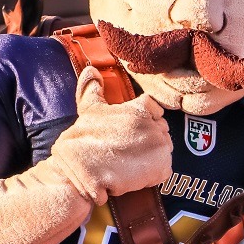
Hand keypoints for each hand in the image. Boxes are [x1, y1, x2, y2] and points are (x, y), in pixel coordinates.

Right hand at [48, 68, 172, 203]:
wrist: (80, 170)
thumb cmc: (82, 139)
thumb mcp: (89, 109)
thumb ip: (93, 88)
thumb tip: (90, 70)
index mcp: (141, 108)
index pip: (154, 109)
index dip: (145, 118)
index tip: (131, 128)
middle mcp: (155, 126)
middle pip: (161, 130)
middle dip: (148, 138)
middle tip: (128, 148)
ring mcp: (161, 148)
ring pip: (163, 150)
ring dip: (151, 156)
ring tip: (129, 161)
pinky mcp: (162, 169)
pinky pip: (164, 169)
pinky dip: (152, 173)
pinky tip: (134, 173)